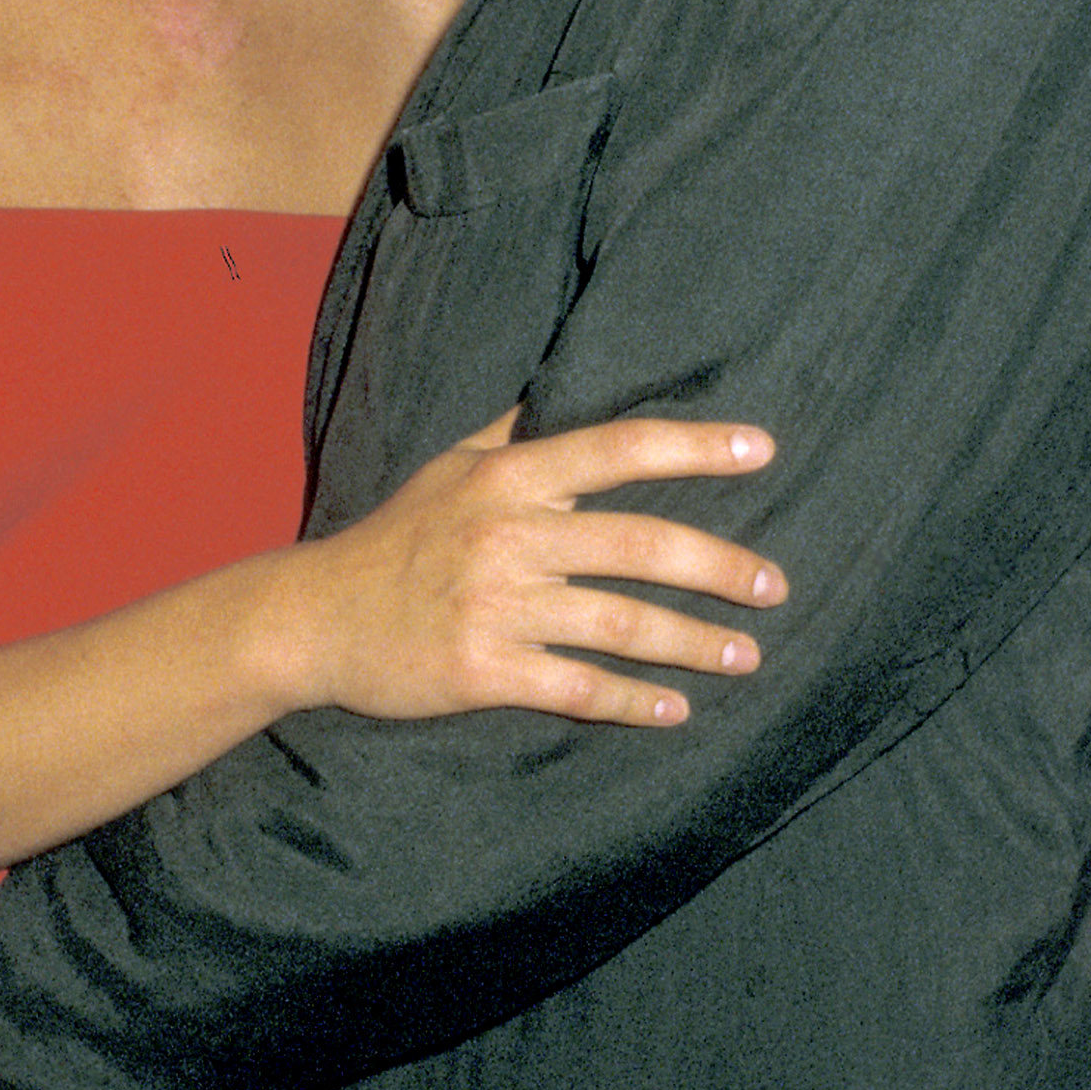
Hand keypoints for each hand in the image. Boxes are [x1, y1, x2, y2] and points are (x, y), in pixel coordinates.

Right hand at [294, 411, 784, 726]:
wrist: (315, 618)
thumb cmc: (396, 537)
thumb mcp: (450, 465)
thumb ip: (514, 428)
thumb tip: (567, 379)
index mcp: (508, 477)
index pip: (616, 449)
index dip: (692, 446)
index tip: (761, 447)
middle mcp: (508, 534)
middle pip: (638, 544)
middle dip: (718, 566)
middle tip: (775, 587)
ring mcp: (495, 605)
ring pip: (619, 624)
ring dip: (692, 642)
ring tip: (747, 655)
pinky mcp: (482, 671)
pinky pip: (576, 688)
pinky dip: (632, 701)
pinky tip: (676, 709)